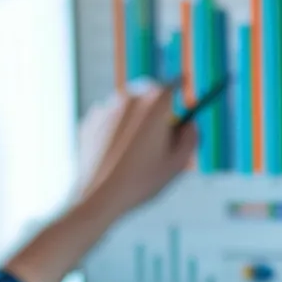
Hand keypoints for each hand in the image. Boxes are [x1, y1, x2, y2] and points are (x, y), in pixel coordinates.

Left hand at [1, 82, 198, 281]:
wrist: (99, 197)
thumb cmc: (141, 181)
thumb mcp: (178, 163)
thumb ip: (191, 137)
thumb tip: (189, 124)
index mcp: (156, 102)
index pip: (175, 83)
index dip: (182, 87)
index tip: (185, 88)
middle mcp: (130, 97)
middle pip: (150, 94)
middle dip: (157, 108)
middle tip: (162, 132)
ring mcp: (106, 107)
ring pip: (128, 108)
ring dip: (135, 121)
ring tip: (137, 153)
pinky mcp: (89, 121)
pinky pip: (109, 120)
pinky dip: (115, 130)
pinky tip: (117, 155)